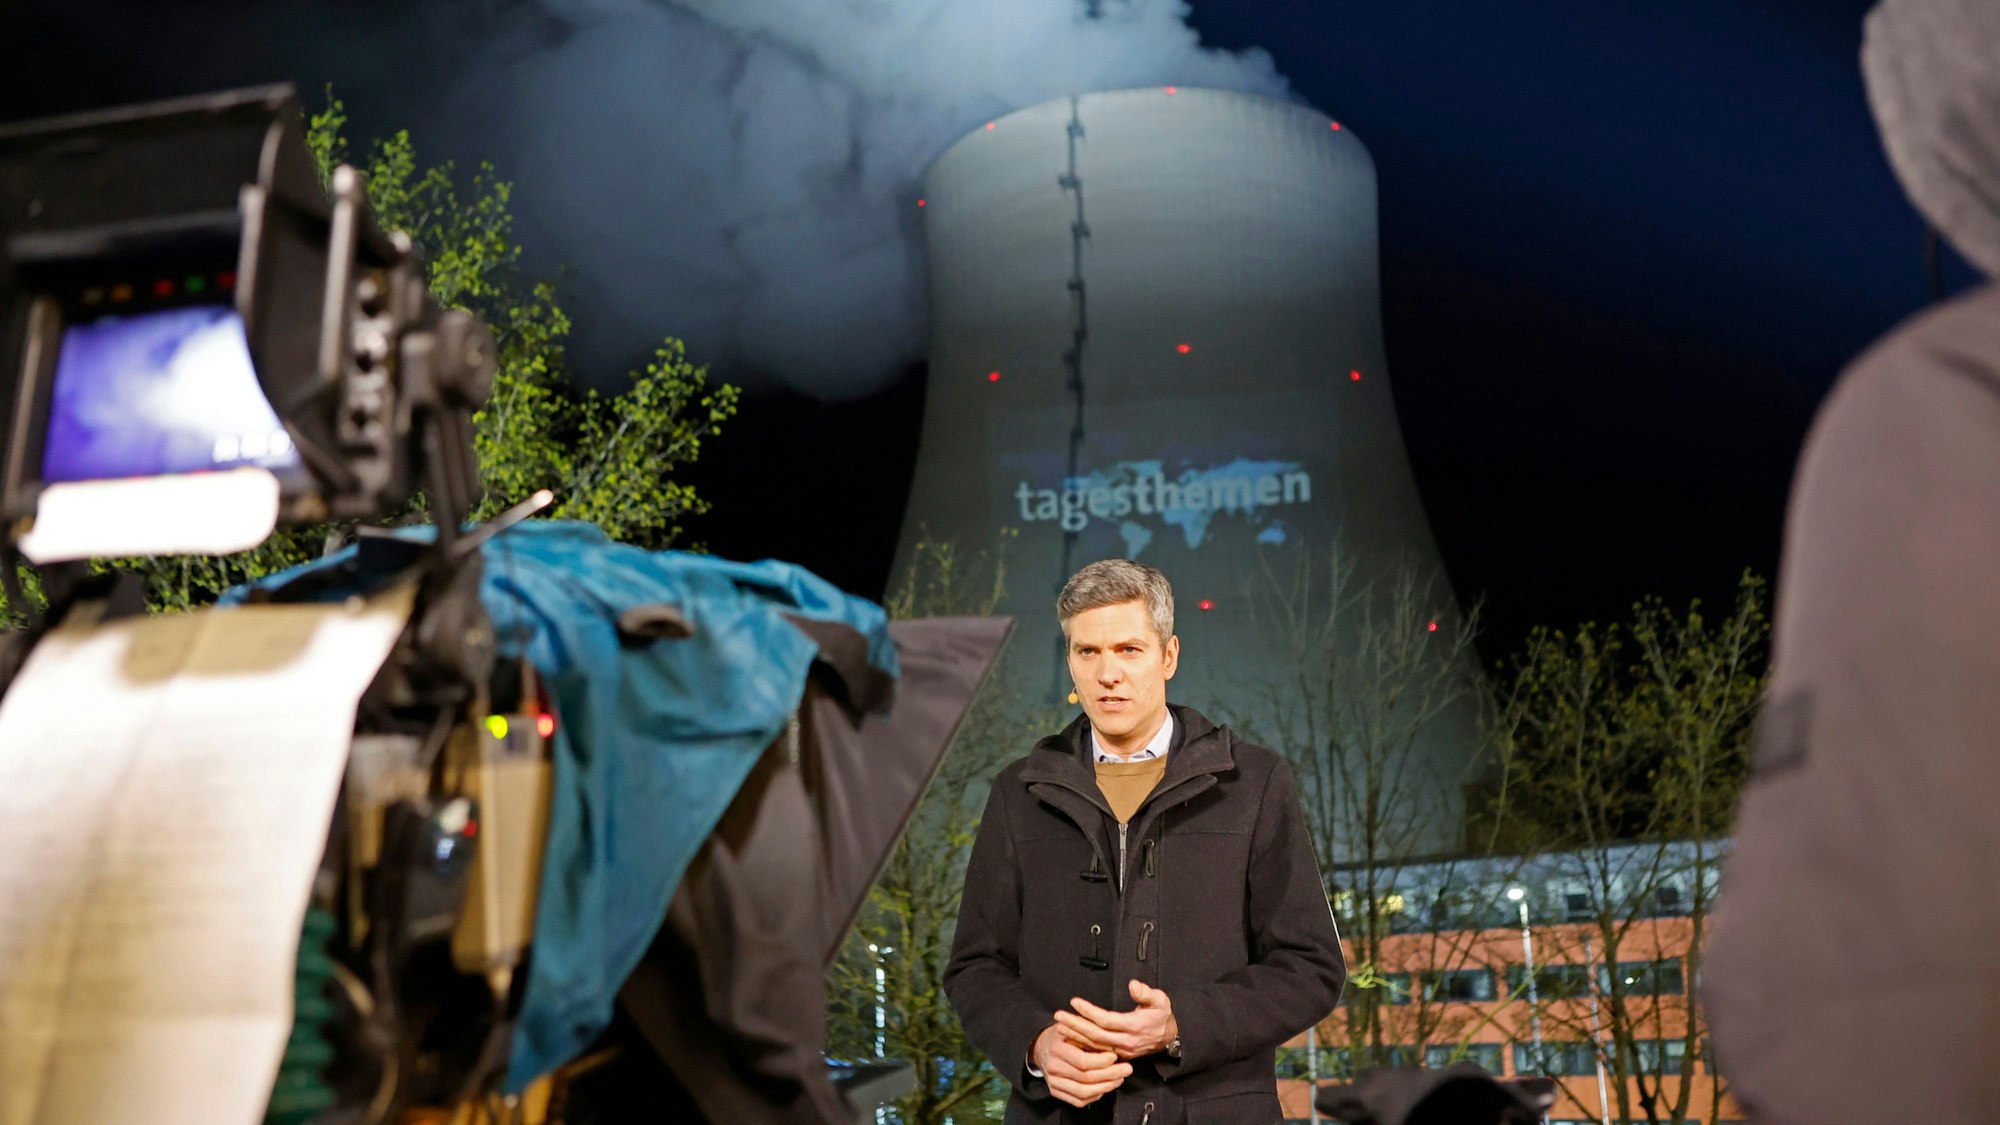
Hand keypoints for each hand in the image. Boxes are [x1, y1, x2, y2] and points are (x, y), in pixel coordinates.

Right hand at [1033, 1023, 1131, 1107]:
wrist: (1042, 1047)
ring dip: (1106, 1087)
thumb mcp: (1073, 1028)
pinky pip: (1079, 1100)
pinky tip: (1105, 1086)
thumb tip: (1112, 1044)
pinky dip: (1095, 1095)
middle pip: (1086, 1078)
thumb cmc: (1062, 1036)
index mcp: (1057, 1049)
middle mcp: (1053, 1068)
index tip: (1115, 1056)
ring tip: (1119, 1078)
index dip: (1102, 1062)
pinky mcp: (1056, 1092)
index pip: (1083, 1061)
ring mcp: (1054, 1082)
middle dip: (1110, 1075)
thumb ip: (1089, 1036)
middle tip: (1126, 1069)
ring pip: (1084, 1092)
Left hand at [1053, 979, 1179, 1060]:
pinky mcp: (1118, 1055)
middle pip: (1095, 1035)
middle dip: (1075, 1025)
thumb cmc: (1162, 1016)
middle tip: (1058, 1016)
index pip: (1106, 1020)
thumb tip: (1133, 985)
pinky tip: (1070, 1039)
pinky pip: (1097, 1051)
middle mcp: (1126, 1041)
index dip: (1088, 1012)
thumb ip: (1146, 992)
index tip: (1074, 1002)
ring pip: (1094, 1045)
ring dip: (1075, 1036)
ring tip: (1058, 1027)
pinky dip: (1082, 1045)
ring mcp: (1121, 1051)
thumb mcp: (1161, 1000)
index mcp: (1134, 1026)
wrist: (1169, 1038)